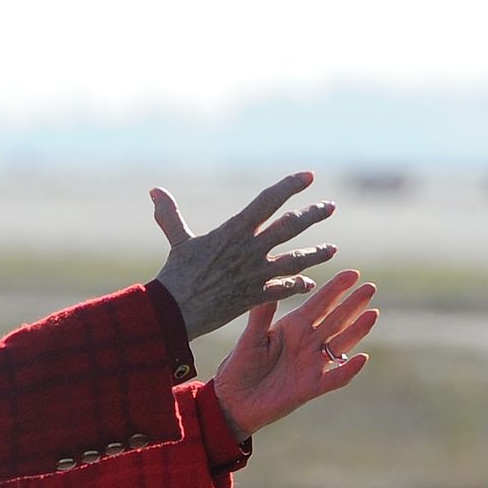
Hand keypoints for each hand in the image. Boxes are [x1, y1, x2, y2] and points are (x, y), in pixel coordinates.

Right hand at [151, 172, 336, 339]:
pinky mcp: (257, 296)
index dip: (290, 186)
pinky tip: (310, 283)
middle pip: (291, 227)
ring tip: (332, 249)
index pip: (269, 201)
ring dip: (316, 253)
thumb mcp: (177, 240)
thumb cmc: (176, 275)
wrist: (175, 311)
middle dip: (313, 214)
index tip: (309, 176)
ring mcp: (257, 273)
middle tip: (330, 206)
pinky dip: (299, 285)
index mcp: (234, 230)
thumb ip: (170, 214)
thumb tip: (154, 190)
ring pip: (296, 259)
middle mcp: (250, 249)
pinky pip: (285, 289)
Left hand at [212, 269, 377, 438]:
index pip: (319, 304)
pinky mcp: (311, 387)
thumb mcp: (250, 338)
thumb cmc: (239, 366)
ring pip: (340, 345)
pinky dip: (348, 370)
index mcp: (292, 327)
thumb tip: (269, 286)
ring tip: (372, 314)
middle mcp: (306, 343)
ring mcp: (311, 364)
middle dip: (353, 304)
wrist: (233, 401)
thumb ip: (261, 315)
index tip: (353, 273)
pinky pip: (335, 378)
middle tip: (370, 287)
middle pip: (335, 320)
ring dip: (356, 331)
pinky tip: (362, 358)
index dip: (336, 289)